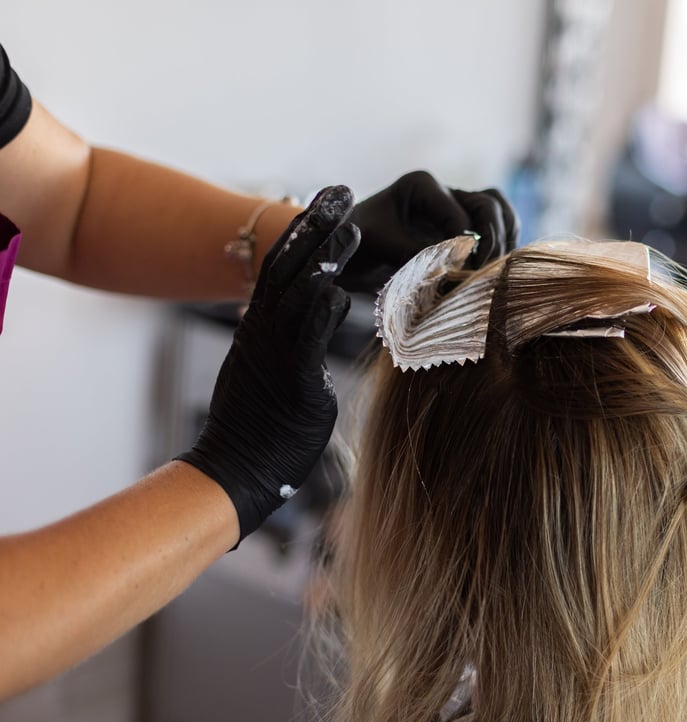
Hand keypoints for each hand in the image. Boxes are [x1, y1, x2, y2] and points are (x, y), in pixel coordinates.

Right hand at [177, 186, 359, 543]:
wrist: (237, 470)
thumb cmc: (264, 425)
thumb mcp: (284, 368)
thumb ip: (305, 334)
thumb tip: (329, 308)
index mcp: (263, 326)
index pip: (284, 265)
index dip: (306, 230)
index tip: (331, 200)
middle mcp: (264, 331)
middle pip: (287, 265)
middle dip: (315, 224)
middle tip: (342, 189)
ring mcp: (274, 354)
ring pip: (297, 295)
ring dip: (324, 260)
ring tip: (352, 228)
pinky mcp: (290, 383)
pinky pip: (304, 342)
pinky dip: (322, 315)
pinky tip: (340, 293)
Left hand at [338, 170, 517, 292]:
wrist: (352, 251)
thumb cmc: (361, 242)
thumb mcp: (382, 245)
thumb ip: (416, 251)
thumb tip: (455, 267)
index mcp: (422, 185)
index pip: (459, 215)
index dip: (466, 247)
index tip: (461, 276)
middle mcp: (445, 191)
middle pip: (488, 205)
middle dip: (490, 241)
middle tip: (481, 274)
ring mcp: (457, 206)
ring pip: (499, 210)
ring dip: (504, 239)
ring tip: (496, 270)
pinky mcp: (463, 226)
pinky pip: (498, 226)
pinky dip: (504, 244)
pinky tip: (497, 269)